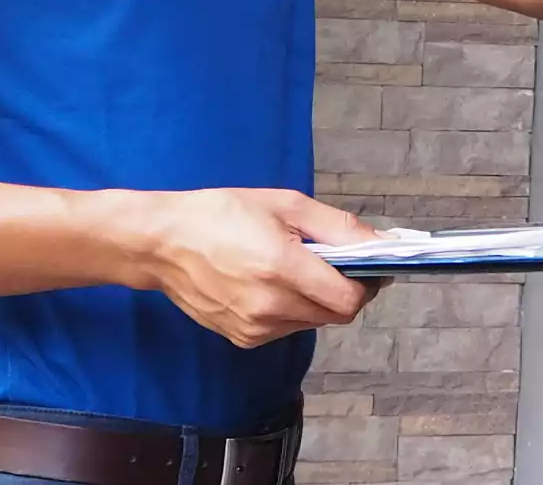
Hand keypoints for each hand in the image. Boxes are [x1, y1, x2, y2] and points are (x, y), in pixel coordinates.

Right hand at [131, 188, 385, 348]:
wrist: (161, 243)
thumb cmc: (220, 214)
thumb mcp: (284, 204)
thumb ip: (336, 227)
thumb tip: (380, 242)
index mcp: (282, 268)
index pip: (348, 299)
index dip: (367, 284)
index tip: (369, 266)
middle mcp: (270, 306)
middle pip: (336, 314)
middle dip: (345, 290)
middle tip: (334, 262)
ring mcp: (255, 328)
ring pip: (313, 322)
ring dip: (318, 299)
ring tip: (296, 268)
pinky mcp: (243, 338)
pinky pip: (287, 328)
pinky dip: (293, 308)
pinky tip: (272, 283)